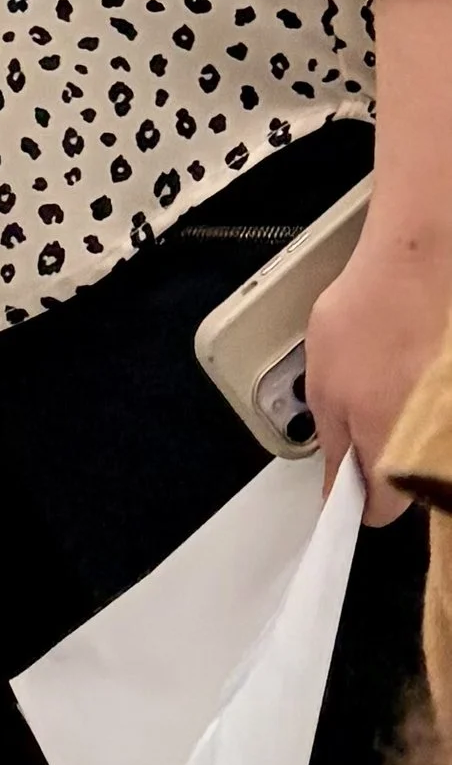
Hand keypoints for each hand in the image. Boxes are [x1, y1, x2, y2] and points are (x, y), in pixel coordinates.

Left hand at [305, 210, 451, 520]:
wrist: (424, 254)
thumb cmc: (373, 312)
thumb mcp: (324, 384)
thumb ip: (332, 444)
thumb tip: (335, 489)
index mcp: (396, 454)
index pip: (379, 510)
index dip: (356, 496)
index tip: (349, 477)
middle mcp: (441, 447)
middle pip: (414, 482)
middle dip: (390, 459)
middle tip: (371, 412)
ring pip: (436, 449)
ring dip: (418, 428)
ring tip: (401, 379)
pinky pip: (446, 417)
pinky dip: (437, 401)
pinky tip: (423, 365)